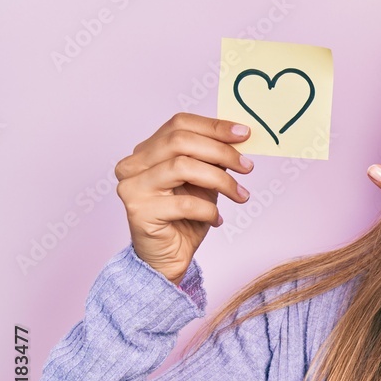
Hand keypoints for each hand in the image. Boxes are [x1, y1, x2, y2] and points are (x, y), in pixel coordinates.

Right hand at [115, 112, 253, 284]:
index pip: (179, 124)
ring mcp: (132, 187)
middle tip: (248, 167)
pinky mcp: (138, 211)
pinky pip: (185, 203)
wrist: (169, 257)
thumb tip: (239, 138)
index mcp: (147, 150)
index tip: (244, 134)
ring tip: (240, 195)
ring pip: (182, 167)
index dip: (214, 126)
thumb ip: (213, 158)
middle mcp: (133, 164)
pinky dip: (209, 210)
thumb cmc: (186, 217)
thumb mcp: (204, 180)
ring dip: (221, 181)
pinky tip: (216, 219)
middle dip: (221, 152)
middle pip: (180, 141)